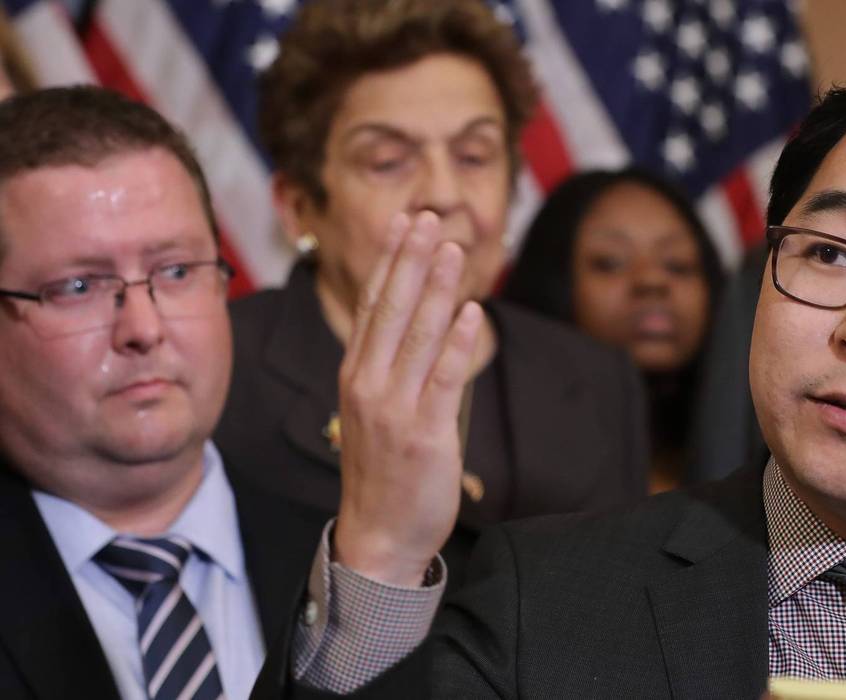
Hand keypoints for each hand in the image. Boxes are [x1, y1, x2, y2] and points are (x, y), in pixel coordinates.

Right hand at [332, 211, 482, 585]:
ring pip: (418, 336)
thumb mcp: (377, 410)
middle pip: (392, 310)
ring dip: (436, 289)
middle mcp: (369, 385)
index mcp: (356, 375)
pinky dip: (458, 345)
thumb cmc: (383, 473)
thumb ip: (395, 367)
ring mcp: (394, 410)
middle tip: (429, 216)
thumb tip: (426, 323)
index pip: (373, 306)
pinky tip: (471, 313)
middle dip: (411, 259)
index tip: (404, 222)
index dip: (390, 260)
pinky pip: (443, 380)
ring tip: (452, 248)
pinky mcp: (424, 435)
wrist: (378, 538)